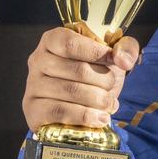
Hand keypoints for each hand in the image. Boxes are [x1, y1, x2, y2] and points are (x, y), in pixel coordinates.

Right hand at [22, 27, 139, 131]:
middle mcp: (38, 60)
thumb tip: (123, 59)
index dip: (96, 52)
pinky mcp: (33, 110)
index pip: (71, 43)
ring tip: (109, 103)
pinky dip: (85, 116)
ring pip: (71, 91)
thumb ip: (125, 47)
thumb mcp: (113, 55)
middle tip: (111, 86)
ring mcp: (33, 86)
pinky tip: (99, 118)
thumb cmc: (97, 73)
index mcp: (54, 40)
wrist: (86, 104)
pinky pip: (60, 112)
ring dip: (99, 99)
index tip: (114, 61)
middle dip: (104, 80)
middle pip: (77, 69)